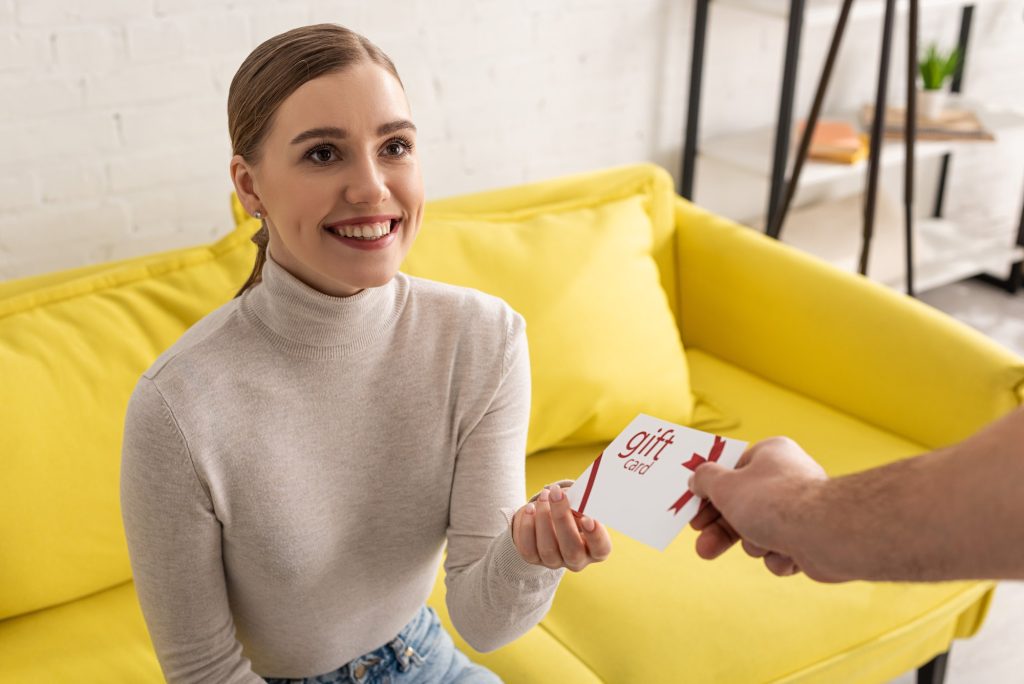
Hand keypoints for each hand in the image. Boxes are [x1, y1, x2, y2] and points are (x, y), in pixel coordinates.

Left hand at [512, 485, 611, 571]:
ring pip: (548, 549)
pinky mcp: (534, 558)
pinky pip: (528, 548)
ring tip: (544, 496)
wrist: (550, 517)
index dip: (595, 535)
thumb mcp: (581, 505)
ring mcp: (554, 562)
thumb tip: (574, 499)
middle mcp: (576, 560)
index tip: (588, 518)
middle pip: (572, 550)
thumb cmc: (572, 510)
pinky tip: (529, 508)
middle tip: (557, 494)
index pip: (601, 548)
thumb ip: (581, 504)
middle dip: (562, 519)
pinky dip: (526, 526)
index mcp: (595, 549)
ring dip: (543, 518)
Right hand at [688, 437, 829, 578]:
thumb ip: (705, 480)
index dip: (709, 495)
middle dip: (722, 531)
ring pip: (760, 532)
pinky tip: (785, 555)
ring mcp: (801, 509)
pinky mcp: (811, 538)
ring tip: (760, 544)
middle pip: (742, 506)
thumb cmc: (773, 501)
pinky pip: (781, 550)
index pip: (731, 472)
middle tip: (704, 548)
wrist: (825, 534)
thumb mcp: (724, 485)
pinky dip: (778, 557)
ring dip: (754, 544)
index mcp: (769, 454)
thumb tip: (697, 480)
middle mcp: (787, 477)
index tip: (694, 513)